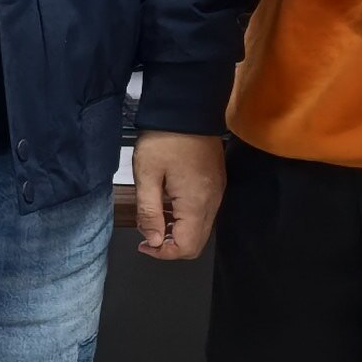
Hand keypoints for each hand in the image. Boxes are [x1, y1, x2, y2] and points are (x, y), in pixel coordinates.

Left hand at [134, 130, 225, 260]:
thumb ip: (150, 212)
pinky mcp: (216, 183)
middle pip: (197, 243)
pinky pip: (204, 213)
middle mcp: (213, 202)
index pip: (186, 247)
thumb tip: (154, 241)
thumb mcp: (147, 175)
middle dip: (171, 246)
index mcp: (197, 203)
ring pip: (201, 229)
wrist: (186, 108)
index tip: (143, 244)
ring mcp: (217, 193)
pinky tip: (168, 205)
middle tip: (148, 234)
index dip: (163, 253)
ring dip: (178, 232)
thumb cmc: (164, 138)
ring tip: (155, 218)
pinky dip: (186, 218)